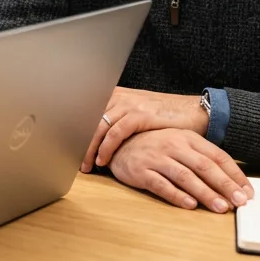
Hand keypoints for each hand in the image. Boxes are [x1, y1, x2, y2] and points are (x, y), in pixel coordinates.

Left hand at [81, 87, 207, 172]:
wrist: (192, 111)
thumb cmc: (162, 116)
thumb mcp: (135, 112)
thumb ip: (116, 118)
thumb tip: (93, 135)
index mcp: (114, 94)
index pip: (86, 111)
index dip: (74, 130)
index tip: (66, 148)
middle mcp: (119, 96)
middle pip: (89, 118)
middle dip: (78, 142)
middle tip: (73, 162)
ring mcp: (130, 104)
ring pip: (99, 126)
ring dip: (90, 148)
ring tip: (86, 166)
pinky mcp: (142, 114)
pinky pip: (117, 132)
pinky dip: (107, 147)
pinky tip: (104, 160)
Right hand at [107, 128, 252, 212]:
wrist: (117, 143)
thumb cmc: (155, 146)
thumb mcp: (179, 143)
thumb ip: (201, 158)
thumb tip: (231, 181)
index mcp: (187, 138)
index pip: (217, 155)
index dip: (234, 174)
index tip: (248, 192)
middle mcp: (173, 145)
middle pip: (204, 166)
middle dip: (225, 185)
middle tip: (240, 202)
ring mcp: (156, 157)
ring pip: (186, 177)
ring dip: (205, 193)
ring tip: (220, 207)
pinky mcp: (141, 171)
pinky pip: (162, 185)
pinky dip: (177, 196)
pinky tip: (190, 205)